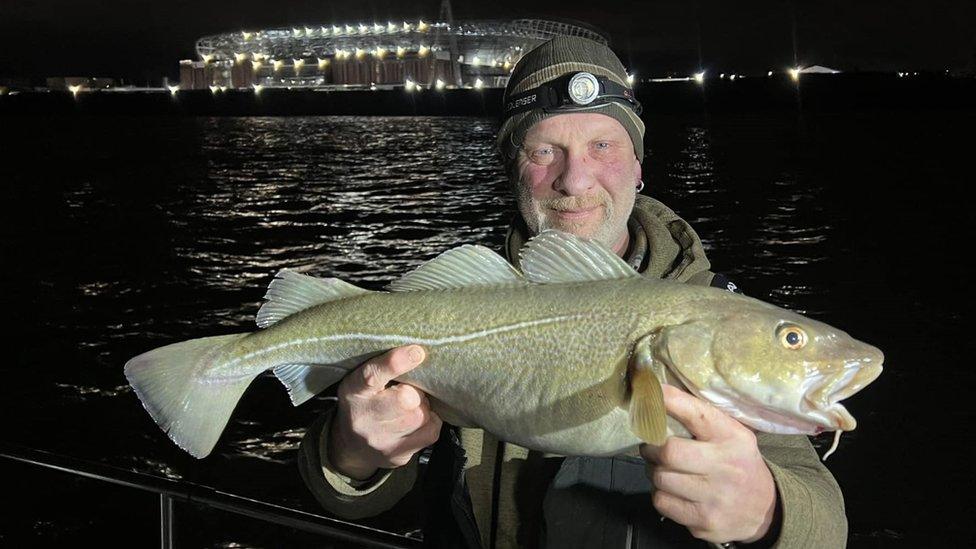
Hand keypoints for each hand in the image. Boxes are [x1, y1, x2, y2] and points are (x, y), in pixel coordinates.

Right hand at [327, 345, 441, 479]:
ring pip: (421, 415)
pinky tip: (418, 420)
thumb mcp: (362, 381)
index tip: (417, 352)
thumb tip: (419, 353)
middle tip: (408, 390)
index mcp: (354, 391)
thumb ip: (384, 368)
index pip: (372, 375)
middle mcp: (364, 417)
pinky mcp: (398, 455)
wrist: (352, 447)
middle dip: (414, 391)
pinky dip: (430, 421)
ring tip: (411, 406)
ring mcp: (381, 440)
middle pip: (406, 400)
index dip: (395, 363)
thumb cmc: (364, 402)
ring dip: (423, 406)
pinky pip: (431, 432)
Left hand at [640, 384, 777, 543]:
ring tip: (662, 468)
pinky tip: (671, 489)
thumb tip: (657, 395)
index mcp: (733, 438)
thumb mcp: (731, 435)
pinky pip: (662, 502)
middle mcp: (726, 468)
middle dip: (651, 447)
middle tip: (651, 446)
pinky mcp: (704, 522)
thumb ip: (700, 418)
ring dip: (653, 470)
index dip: (670, 402)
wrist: (764, 509)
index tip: (652, 394)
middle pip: (669, 452)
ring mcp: (715, 498)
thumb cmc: (737, 463)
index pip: (697, 414)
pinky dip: (660, 493)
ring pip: (660, 478)